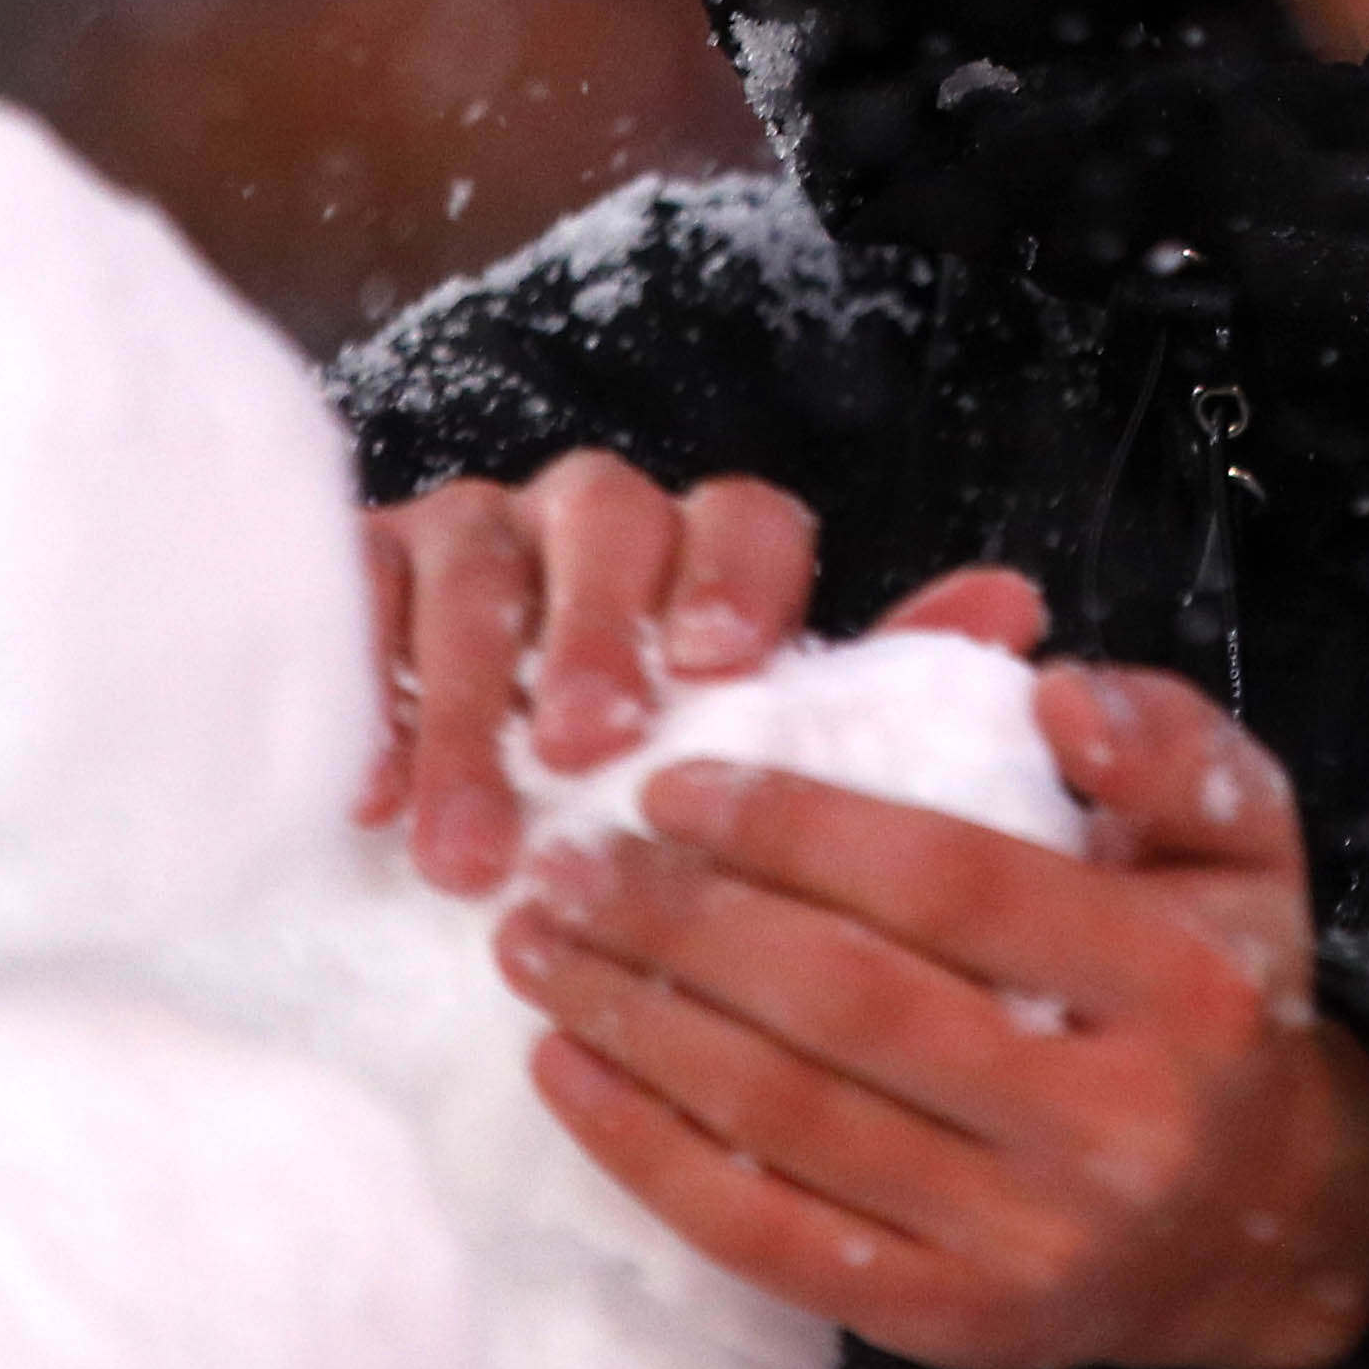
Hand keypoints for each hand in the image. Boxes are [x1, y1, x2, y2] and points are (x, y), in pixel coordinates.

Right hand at [357, 454, 1039, 896]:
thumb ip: (872, 683)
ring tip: (473, 851)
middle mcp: (587, 521)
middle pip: (602, 520)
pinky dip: (365, 702)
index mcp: (700, 552)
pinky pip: (354, 603)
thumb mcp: (755, 749)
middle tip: (588, 752)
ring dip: (471, 714)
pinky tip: (370, 802)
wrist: (464, 824)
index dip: (733, 578)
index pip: (741, 517)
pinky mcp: (357, 574)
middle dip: (594, 634)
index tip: (719, 665)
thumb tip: (1014, 609)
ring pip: (474, 576)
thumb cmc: (637, 789)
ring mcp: (467, 537)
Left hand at [501, 663, 1368, 1368]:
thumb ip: (1163, 737)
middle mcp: (1110, 1127)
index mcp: (1180, 984)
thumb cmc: (1219, 991)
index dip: (795, 826)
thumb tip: (1048, 690)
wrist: (1261, 1225)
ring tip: (540, 946)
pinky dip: (646, 1152)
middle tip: (568, 855)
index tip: (672, 783)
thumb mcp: (1240, 838)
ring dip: (636, 1024)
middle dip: (681, 920)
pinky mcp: (950, 1328)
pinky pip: (765, 1235)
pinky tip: (568, 1075)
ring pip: (788, 1119)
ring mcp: (1025, 1245)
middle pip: (848, 1002)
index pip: (952, 884)